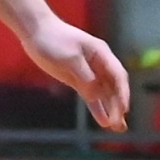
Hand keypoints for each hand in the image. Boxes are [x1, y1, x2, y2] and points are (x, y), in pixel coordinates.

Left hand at [21, 16, 131, 130]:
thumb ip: (85, 76)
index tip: (123, 110)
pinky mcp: (77, 80)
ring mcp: (89, 73)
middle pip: (113, 88)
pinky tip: (103, 121)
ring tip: (116, 128)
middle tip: (118, 126)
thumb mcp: (70, 57)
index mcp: (102, 54)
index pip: (118, 76)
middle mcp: (99, 65)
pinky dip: (97, 108)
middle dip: (117, 106)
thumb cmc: (54, 39)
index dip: (123, 94)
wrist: (36, 31)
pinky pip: (91, 96)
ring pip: (104, 94)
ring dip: (110, 110)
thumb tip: (97, 95)